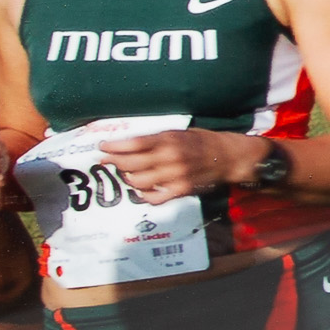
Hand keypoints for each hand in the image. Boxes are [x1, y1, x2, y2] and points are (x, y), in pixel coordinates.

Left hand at [98, 127, 257, 202]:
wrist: (227, 156)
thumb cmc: (201, 141)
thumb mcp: (179, 132)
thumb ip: (157, 139)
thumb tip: (131, 145)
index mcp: (168, 139)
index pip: (133, 143)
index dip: (114, 146)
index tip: (102, 147)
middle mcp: (169, 157)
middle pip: (131, 163)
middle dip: (114, 162)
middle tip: (106, 161)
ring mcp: (174, 175)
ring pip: (139, 181)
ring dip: (128, 178)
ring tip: (125, 173)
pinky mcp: (180, 190)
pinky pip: (154, 197)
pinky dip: (143, 195)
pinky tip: (141, 190)